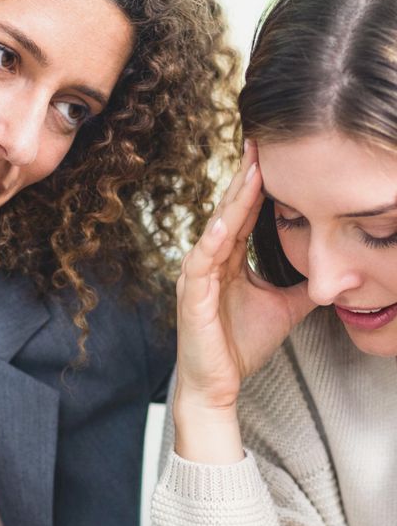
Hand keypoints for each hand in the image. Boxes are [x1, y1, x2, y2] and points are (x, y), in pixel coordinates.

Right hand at [174, 142, 314, 423]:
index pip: (246, 213)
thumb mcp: (284, 307)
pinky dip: (215, 239)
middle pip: (231, 210)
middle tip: (261, 140)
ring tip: (251, 170)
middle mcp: (210, 261)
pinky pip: (203, 260)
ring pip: (218, 227)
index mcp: (229, 261)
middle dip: (247, 175)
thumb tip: (333, 270)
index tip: (276, 152)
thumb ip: (302, 284)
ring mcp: (198, 277)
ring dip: (234, 199)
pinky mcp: (192, 296)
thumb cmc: (239, 346)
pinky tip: (228, 220)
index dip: (260, 183)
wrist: (218, 384)